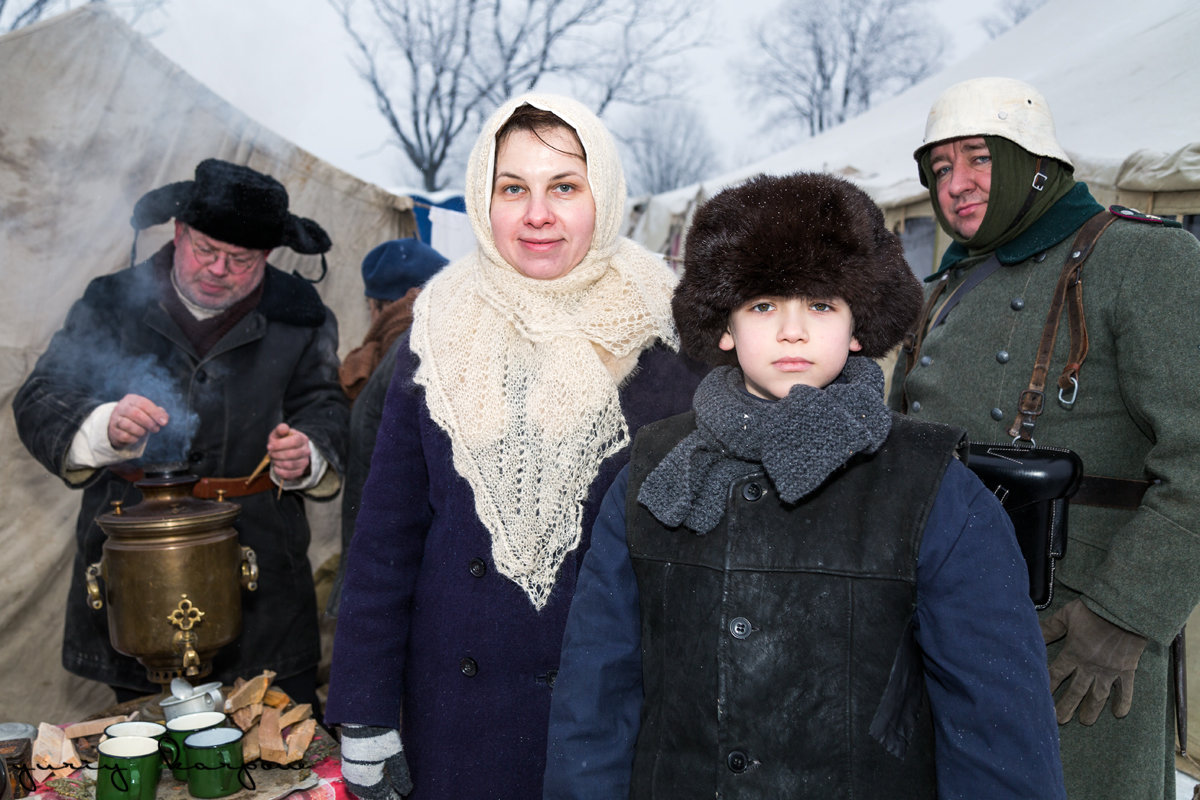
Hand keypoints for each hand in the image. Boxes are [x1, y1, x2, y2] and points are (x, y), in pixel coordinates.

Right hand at [107, 394, 168, 448]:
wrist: (120, 425)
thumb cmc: (140, 417)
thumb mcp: (149, 412)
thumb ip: (159, 413)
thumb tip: (164, 420)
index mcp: (131, 399)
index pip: (144, 404)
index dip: (155, 413)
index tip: (164, 423)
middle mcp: (121, 407)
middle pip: (135, 414)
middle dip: (149, 423)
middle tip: (156, 429)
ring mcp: (115, 419)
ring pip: (128, 425)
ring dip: (141, 431)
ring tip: (145, 432)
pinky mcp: (113, 431)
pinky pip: (124, 436)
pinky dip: (134, 438)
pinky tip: (136, 437)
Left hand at [266, 423, 310, 481]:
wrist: (289, 451)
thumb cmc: (282, 441)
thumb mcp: (279, 433)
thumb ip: (280, 429)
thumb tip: (283, 429)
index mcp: (303, 439)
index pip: (294, 442)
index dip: (280, 445)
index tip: (269, 446)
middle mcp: (306, 451)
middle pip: (292, 454)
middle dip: (276, 454)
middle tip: (270, 453)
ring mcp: (304, 462)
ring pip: (289, 465)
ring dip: (277, 462)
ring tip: (274, 459)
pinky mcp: (300, 472)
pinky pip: (288, 474)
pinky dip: (279, 471)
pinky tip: (276, 466)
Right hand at [339, 725, 411, 799]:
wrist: (360, 717)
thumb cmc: (379, 733)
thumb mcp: (395, 754)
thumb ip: (400, 774)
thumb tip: (406, 790)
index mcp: (366, 779)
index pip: (382, 797)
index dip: (393, 798)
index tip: (403, 797)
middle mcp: (355, 780)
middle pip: (371, 797)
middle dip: (384, 797)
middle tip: (397, 795)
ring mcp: (349, 774)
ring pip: (363, 793)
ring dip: (375, 794)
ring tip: (389, 792)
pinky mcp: (347, 767)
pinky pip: (357, 785)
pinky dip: (368, 788)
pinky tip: (377, 784)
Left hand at [1041, 598, 1146, 724]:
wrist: (1125, 611)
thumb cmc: (1094, 610)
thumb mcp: (1067, 615)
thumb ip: (1050, 627)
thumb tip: (1030, 630)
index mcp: (1073, 653)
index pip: (1055, 675)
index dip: (1047, 688)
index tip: (1040, 701)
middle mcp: (1090, 666)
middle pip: (1076, 691)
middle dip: (1067, 706)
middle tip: (1060, 721)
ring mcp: (1109, 670)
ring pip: (1098, 695)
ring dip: (1091, 709)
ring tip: (1085, 721)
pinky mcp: (1127, 670)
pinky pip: (1126, 690)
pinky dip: (1123, 702)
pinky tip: (1119, 714)